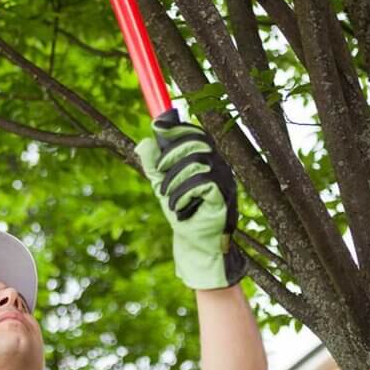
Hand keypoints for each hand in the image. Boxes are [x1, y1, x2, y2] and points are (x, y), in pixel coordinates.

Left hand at [135, 109, 245, 289]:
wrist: (195, 243)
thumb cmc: (182, 213)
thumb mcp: (162, 186)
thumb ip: (153, 165)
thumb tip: (144, 142)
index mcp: (206, 160)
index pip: (195, 134)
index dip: (177, 128)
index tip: (156, 126)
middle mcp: (219, 166)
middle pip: (195, 142)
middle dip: (170, 156)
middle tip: (159, 175)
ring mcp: (224, 180)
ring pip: (195, 162)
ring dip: (173, 180)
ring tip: (168, 199)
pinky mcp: (224, 196)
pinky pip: (201, 183)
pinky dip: (183, 194)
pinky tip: (179, 208)